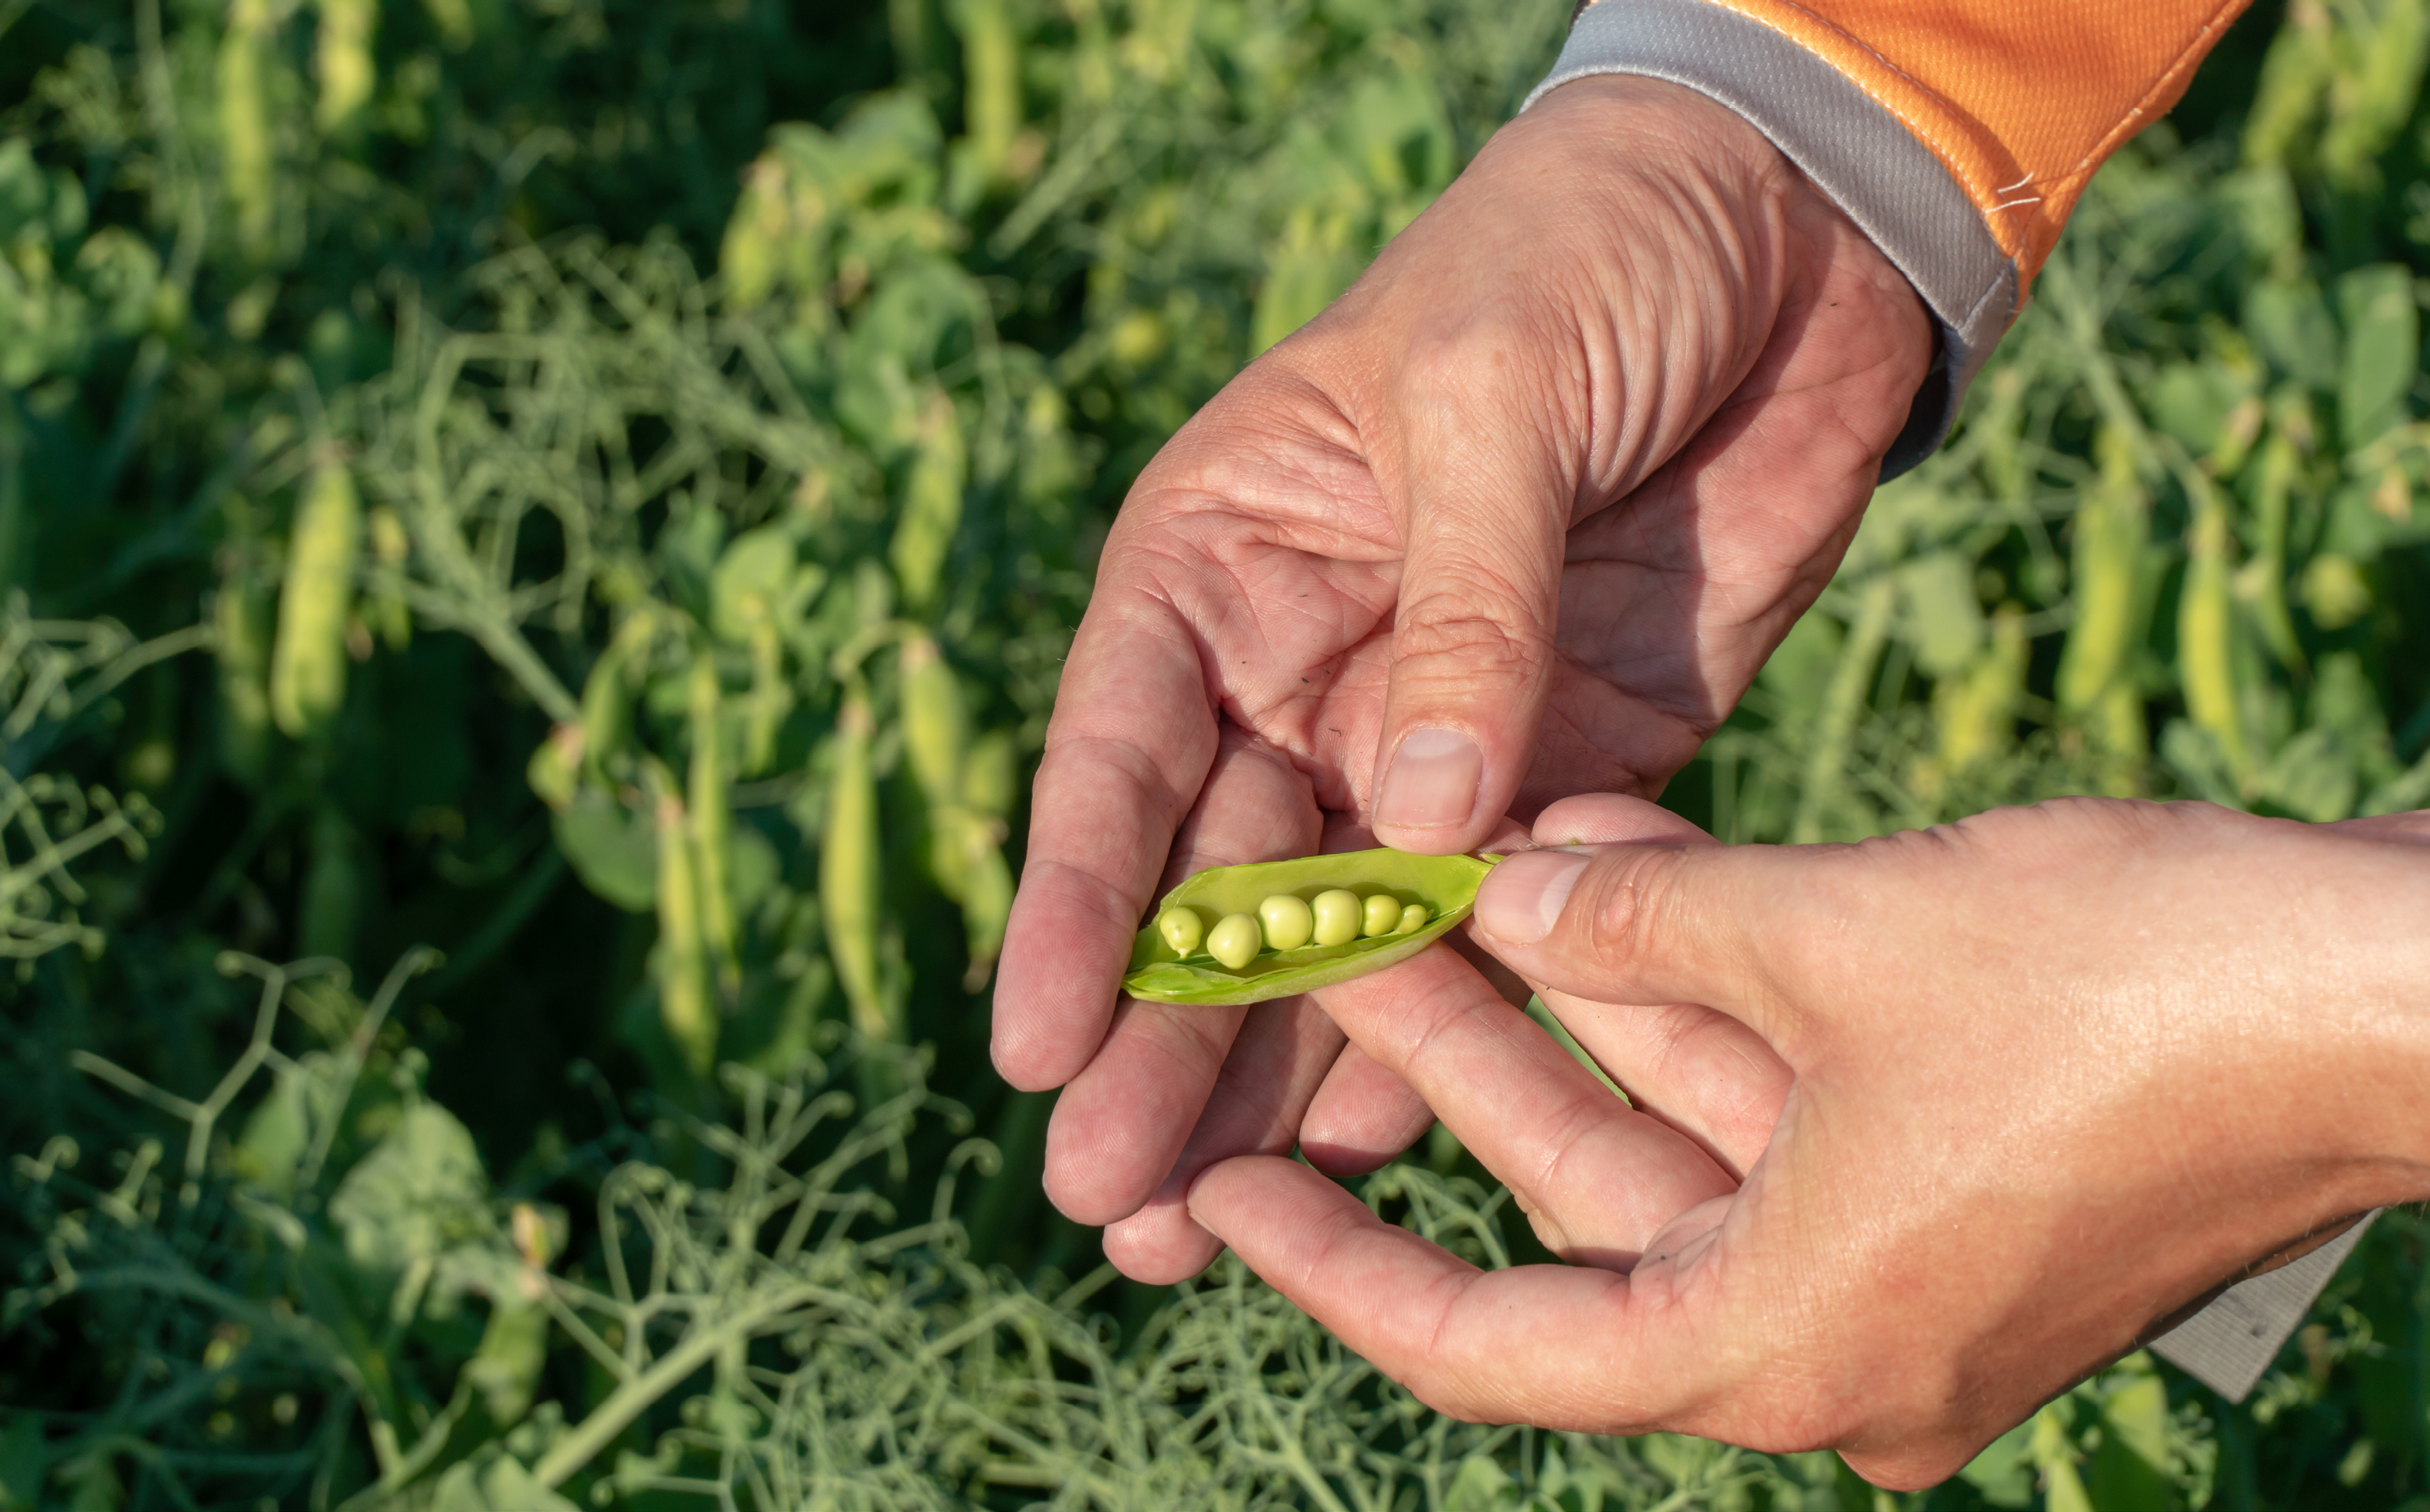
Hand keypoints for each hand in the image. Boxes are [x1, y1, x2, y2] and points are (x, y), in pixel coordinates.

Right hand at [990, 75, 1931, 1277]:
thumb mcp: (1493, 401)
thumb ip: (1457, 614)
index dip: (1073, 900)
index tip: (1031, 1043)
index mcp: (1225, 555)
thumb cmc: (1581, 255)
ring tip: (1189, 1230)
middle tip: (1106, 1199)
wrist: (1778, 231)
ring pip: (1336, 938)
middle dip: (1161, 1040)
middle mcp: (1302, 665)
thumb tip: (1413, 825)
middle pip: (1213, 880)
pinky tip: (1369, 1152)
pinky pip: (1491, 927)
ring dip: (1269, 1079)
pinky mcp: (1569, 767)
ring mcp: (1431, 732)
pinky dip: (1439, 1036)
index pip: (1119, 748)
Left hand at [1187, 796, 2429, 1486]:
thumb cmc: (2126, 986)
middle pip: (1574, 1194)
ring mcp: (1899, 1260)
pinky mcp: (1957, 1178)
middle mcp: (1827, 1334)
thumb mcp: (1833, 937)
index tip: (1216, 1204)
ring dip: (1573, 989)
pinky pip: (1777, 1087)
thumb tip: (1498, 896)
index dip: (1337, 1269)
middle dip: (1453, 1048)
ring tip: (1450, 860)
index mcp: (1778, 1343)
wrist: (2396, 990)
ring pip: (1675, 1120)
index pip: (1489, 1343)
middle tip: (1326, 934)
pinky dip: (1698, 984)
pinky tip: (1604, 857)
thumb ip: (1638, 928)